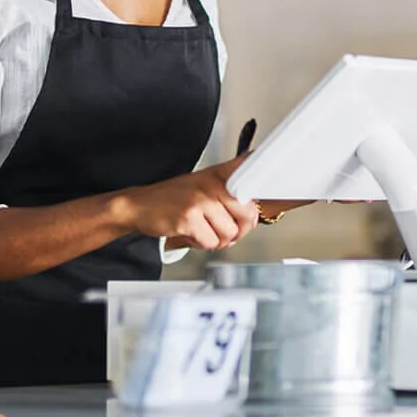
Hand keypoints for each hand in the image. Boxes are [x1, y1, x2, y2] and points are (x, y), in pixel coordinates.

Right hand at [123, 155, 258, 250]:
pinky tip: (189, 233)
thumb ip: (229, 195)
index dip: (267, 182)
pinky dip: (200, 244)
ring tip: (201, 229)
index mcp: (219, 174)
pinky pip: (210, 242)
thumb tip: (255, 214)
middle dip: (238, 230)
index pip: (252, 171)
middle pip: (248, 214)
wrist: (139, 205)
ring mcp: (200, 200)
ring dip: (216, 240)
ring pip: (229, 234)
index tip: (278, 190)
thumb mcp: (203, 185)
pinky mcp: (189, 218)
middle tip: (223, 229)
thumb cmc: (175, 199)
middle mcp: (212, 183)